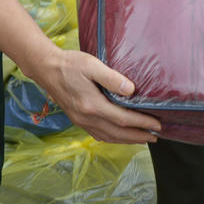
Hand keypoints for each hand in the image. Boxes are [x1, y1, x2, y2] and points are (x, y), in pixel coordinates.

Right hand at [26, 48, 161, 143]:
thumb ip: (112, 78)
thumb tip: (131, 90)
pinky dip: (112, 138)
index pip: (123, 119)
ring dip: (127, 140)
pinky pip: (98, 135)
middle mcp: (87, 117)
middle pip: (118, 133)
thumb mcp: (92, 65)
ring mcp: (81, 121)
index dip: (141, 123)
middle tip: (155, 136)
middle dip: (138, 136)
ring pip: (108, 137)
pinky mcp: (77, 120)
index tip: (157, 125)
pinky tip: (119, 136)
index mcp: (92, 105)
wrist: (46, 68)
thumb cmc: (70, 64)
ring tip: (142, 139)